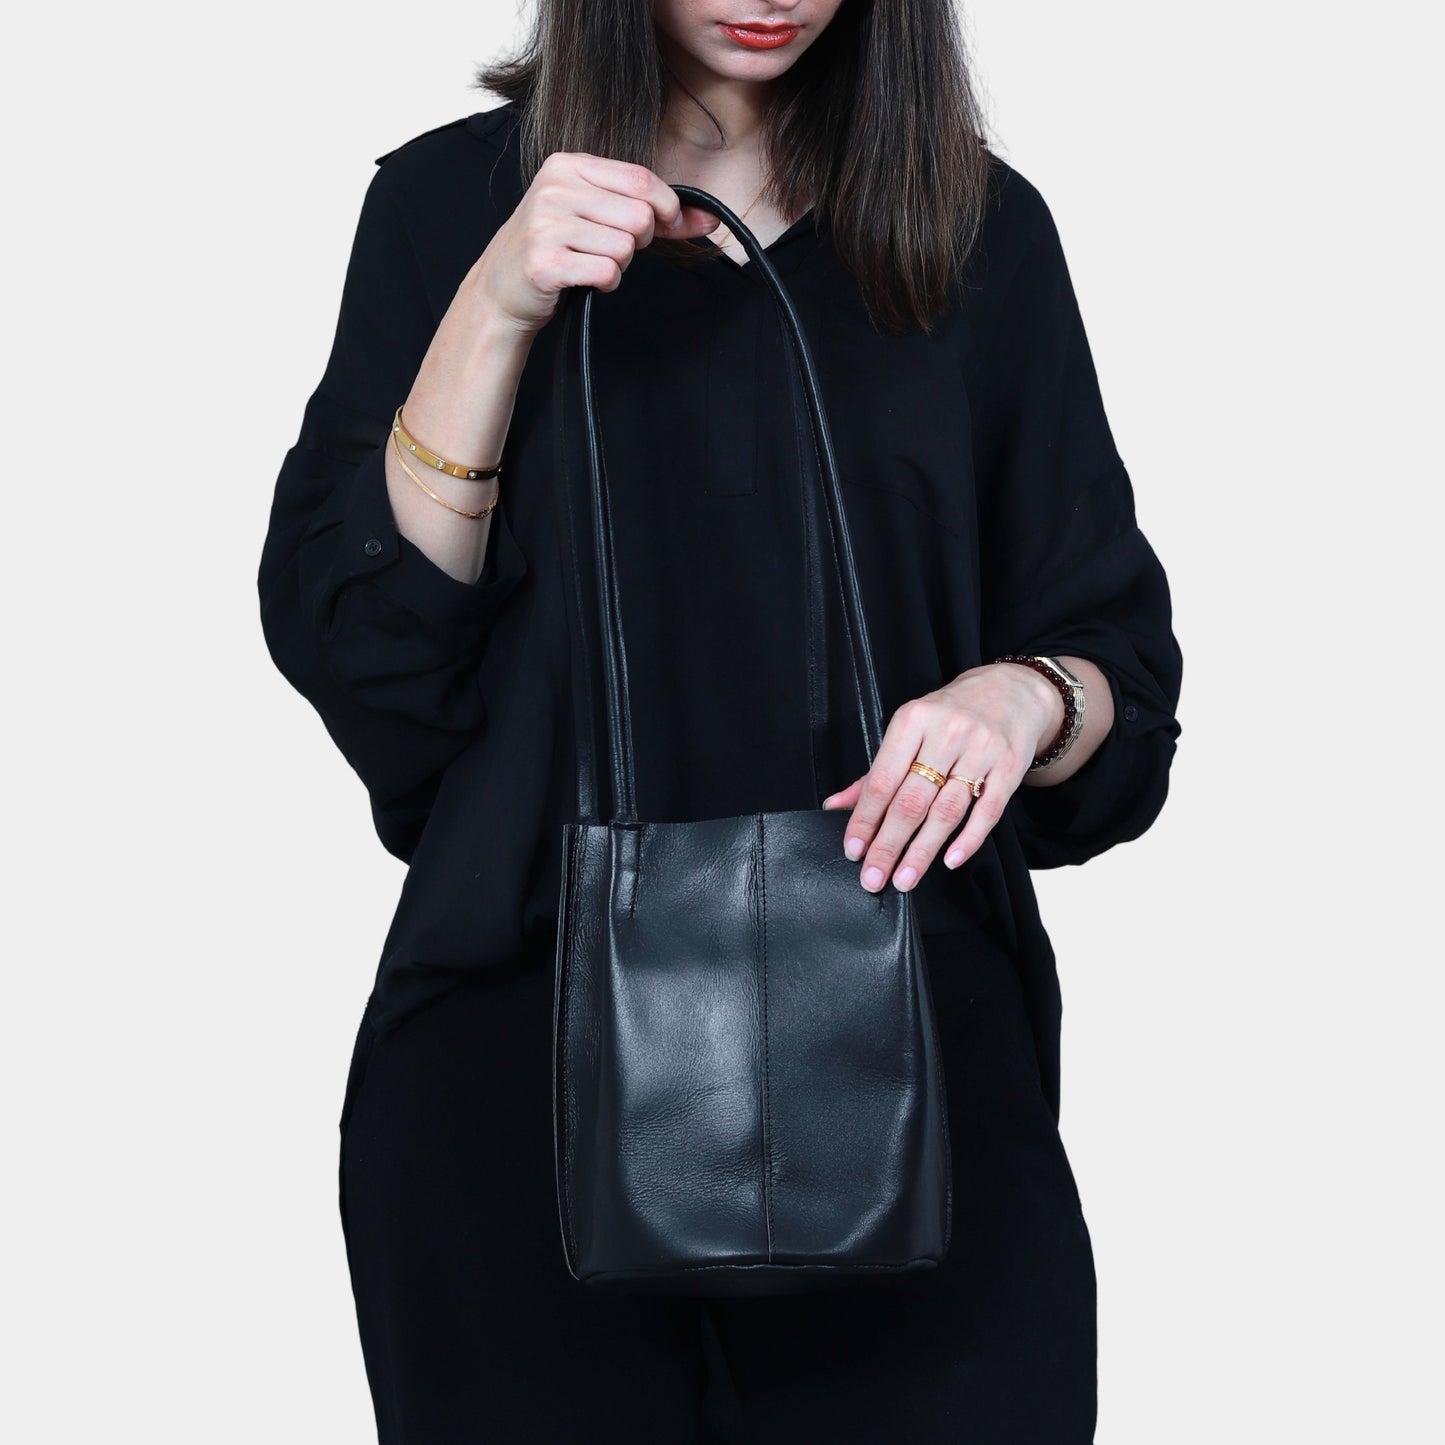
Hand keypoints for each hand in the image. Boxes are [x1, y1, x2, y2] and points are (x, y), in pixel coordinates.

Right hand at [470, 151, 721, 334]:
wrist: (501, 287)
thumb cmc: (556, 247)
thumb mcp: (596, 214)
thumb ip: (652, 211)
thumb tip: (709, 219)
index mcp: (569, 166)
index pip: (641, 180)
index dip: (666, 208)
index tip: (666, 226)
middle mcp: (555, 188)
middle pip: (639, 216)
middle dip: (638, 241)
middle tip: (610, 248)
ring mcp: (547, 225)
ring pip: (625, 247)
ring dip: (618, 264)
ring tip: (590, 262)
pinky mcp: (546, 262)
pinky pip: (606, 272)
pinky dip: (605, 282)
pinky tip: (584, 278)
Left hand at [821, 663, 1064, 892]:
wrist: (1011, 690)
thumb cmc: (950, 714)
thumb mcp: (908, 729)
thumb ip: (875, 772)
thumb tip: (836, 806)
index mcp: (913, 720)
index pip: (882, 780)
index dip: (865, 820)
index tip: (853, 851)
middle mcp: (947, 732)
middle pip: (911, 801)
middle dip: (888, 845)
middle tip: (874, 878)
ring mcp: (981, 749)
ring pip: (946, 811)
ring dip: (922, 851)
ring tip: (905, 879)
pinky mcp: (1010, 766)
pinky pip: (987, 811)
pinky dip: (968, 840)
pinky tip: (949, 860)